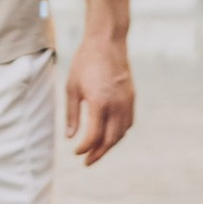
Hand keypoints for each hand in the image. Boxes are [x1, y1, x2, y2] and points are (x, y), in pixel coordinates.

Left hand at [65, 27, 134, 167]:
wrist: (107, 42)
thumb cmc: (85, 62)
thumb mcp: (72, 87)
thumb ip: (72, 114)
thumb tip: (71, 137)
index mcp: (99, 103)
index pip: (93, 136)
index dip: (84, 148)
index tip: (76, 152)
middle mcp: (116, 106)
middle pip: (110, 140)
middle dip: (98, 153)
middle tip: (87, 161)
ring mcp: (127, 102)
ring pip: (121, 133)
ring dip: (109, 145)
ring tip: (97, 151)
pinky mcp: (131, 97)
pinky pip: (128, 123)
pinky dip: (119, 133)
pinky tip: (110, 135)